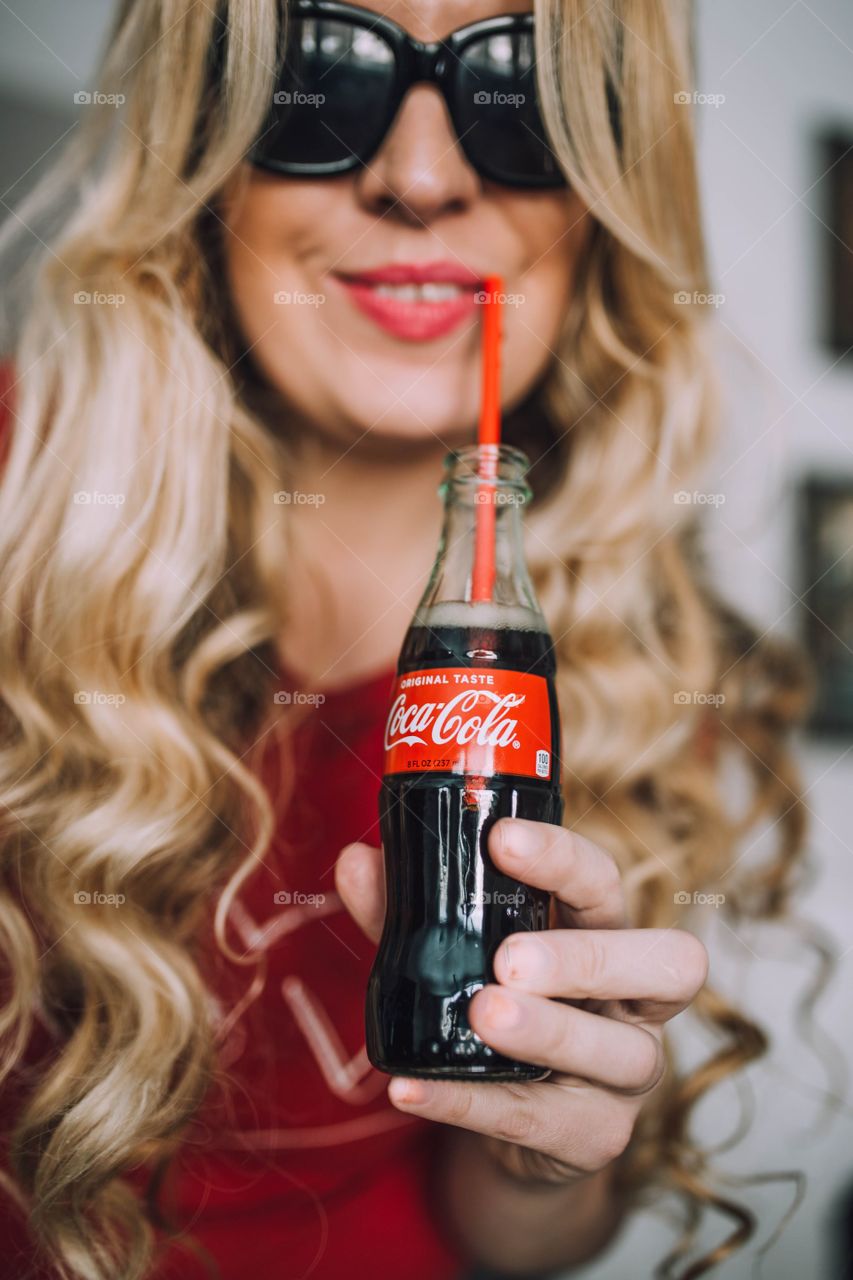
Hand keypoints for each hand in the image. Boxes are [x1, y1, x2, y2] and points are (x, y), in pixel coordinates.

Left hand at [335, 817, 707, 1184]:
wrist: (509, 1116)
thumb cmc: (497, 1005)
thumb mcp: (456, 953)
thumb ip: (410, 912)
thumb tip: (355, 862)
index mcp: (604, 933)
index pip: (606, 884)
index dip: (564, 859)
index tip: (501, 839)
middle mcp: (634, 1001)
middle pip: (667, 966)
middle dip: (588, 957)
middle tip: (511, 959)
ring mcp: (624, 1074)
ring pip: (623, 1054)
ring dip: (551, 1031)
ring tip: (483, 1016)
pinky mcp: (593, 1135)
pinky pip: (543, 1121)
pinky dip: (471, 1106)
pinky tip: (414, 1088)